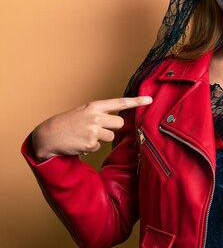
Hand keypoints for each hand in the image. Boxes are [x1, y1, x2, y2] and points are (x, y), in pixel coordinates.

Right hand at [31, 96, 152, 161]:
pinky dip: (91, 147)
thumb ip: (100, 113)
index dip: (136, 101)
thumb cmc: (67, 123)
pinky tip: (80, 143)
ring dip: (101, 139)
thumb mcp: (83, 111)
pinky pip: (99, 147)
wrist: (47, 136)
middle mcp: (96, 116)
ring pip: (111, 137)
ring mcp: (93, 130)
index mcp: (94, 106)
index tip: (150, 100)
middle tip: (98, 128)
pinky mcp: (90, 144)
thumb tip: (118, 120)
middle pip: (120, 123)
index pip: (119, 103)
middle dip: (112, 127)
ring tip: (85, 136)